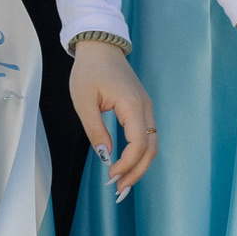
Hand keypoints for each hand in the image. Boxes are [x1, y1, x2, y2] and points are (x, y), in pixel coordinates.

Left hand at [69, 40, 157, 199]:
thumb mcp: (84, 101)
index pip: (138, 142)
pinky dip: (140, 153)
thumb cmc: (89, 70)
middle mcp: (145, 107)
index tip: (110, 175)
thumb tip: (105, 156)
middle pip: (151, 147)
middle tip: (119, 189)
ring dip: (140, 165)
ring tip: (123, 182)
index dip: (128, 163)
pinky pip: (147, 135)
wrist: (101, 45)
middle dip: (137, 171)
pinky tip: (127, 164)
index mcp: (131, 104)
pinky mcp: (141, 107)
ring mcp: (146, 107)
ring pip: (152, 143)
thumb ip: (95, 130)